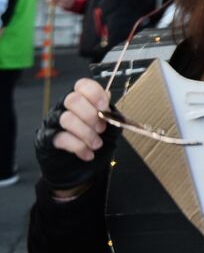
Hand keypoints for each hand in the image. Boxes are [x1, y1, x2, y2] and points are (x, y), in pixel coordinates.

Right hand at [36, 78, 115, 192]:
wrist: (77, 167)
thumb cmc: (93, 139)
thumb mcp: (107, 124)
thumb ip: (107, 109)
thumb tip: (107, 94)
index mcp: (81, 99)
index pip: (82, 85)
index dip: (94, 94)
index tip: (104, 107)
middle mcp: (64, 107)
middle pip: (72, 99)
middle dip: (90, 115)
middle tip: (101, 128)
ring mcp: (53, 122)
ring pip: (67, 119)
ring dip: (86, 133)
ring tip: (97, 144)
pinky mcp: (46, 139)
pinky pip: (61, 138)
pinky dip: (79, 147)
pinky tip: (88, 154)